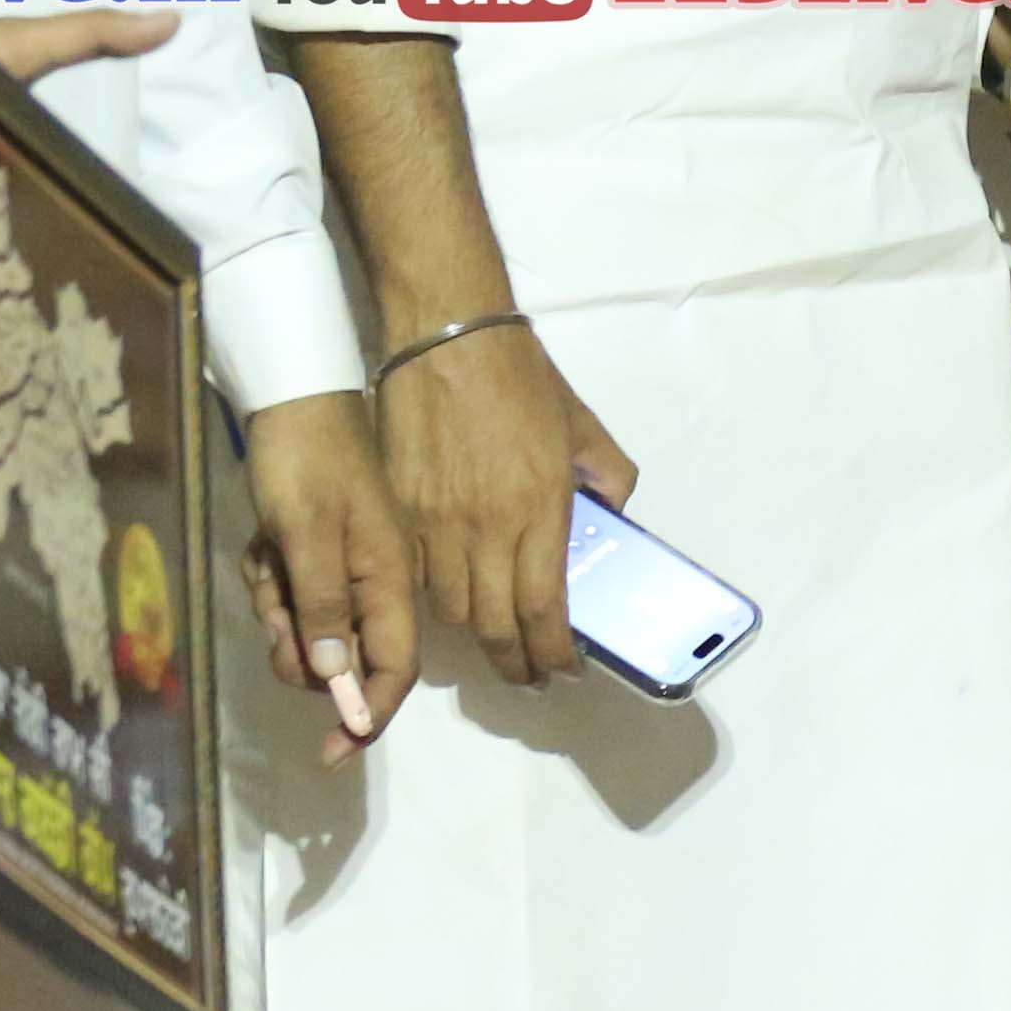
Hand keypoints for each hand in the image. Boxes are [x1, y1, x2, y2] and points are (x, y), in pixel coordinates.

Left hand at [239, 392, 422, 757]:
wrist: (294, 401)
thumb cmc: (306, 464)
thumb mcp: (308, 536)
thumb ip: (322, 606)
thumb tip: (332, 677)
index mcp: (388, 579)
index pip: (394, 668)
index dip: (368, 715)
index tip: (330, 751)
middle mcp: (374, 583)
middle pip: (342, 658)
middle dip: (300, 652)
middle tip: (272, 612)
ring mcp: (345, 569)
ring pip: (308, 630)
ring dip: (278, 611)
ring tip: (266, 559)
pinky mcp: (318, 556)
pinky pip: (291, 597)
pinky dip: (271, 582)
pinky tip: (264, 546)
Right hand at [376, 318, 636, 691]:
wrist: (447, 336)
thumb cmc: (522, 378)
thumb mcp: (582, 426)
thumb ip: (606, 477)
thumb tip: (612, 518)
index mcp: (539, 506)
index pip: (542, 608)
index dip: (552, 652)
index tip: (563, 670)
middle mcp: (485, 525)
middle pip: (491, 624)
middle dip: (513, 662)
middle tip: (528, 674)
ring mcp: (434, 522)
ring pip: (449, 609)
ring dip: (476, 636)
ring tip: (496, 642)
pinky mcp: (398, 510)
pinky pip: (417, 576)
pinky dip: (436, 598)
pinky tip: (455, 596)